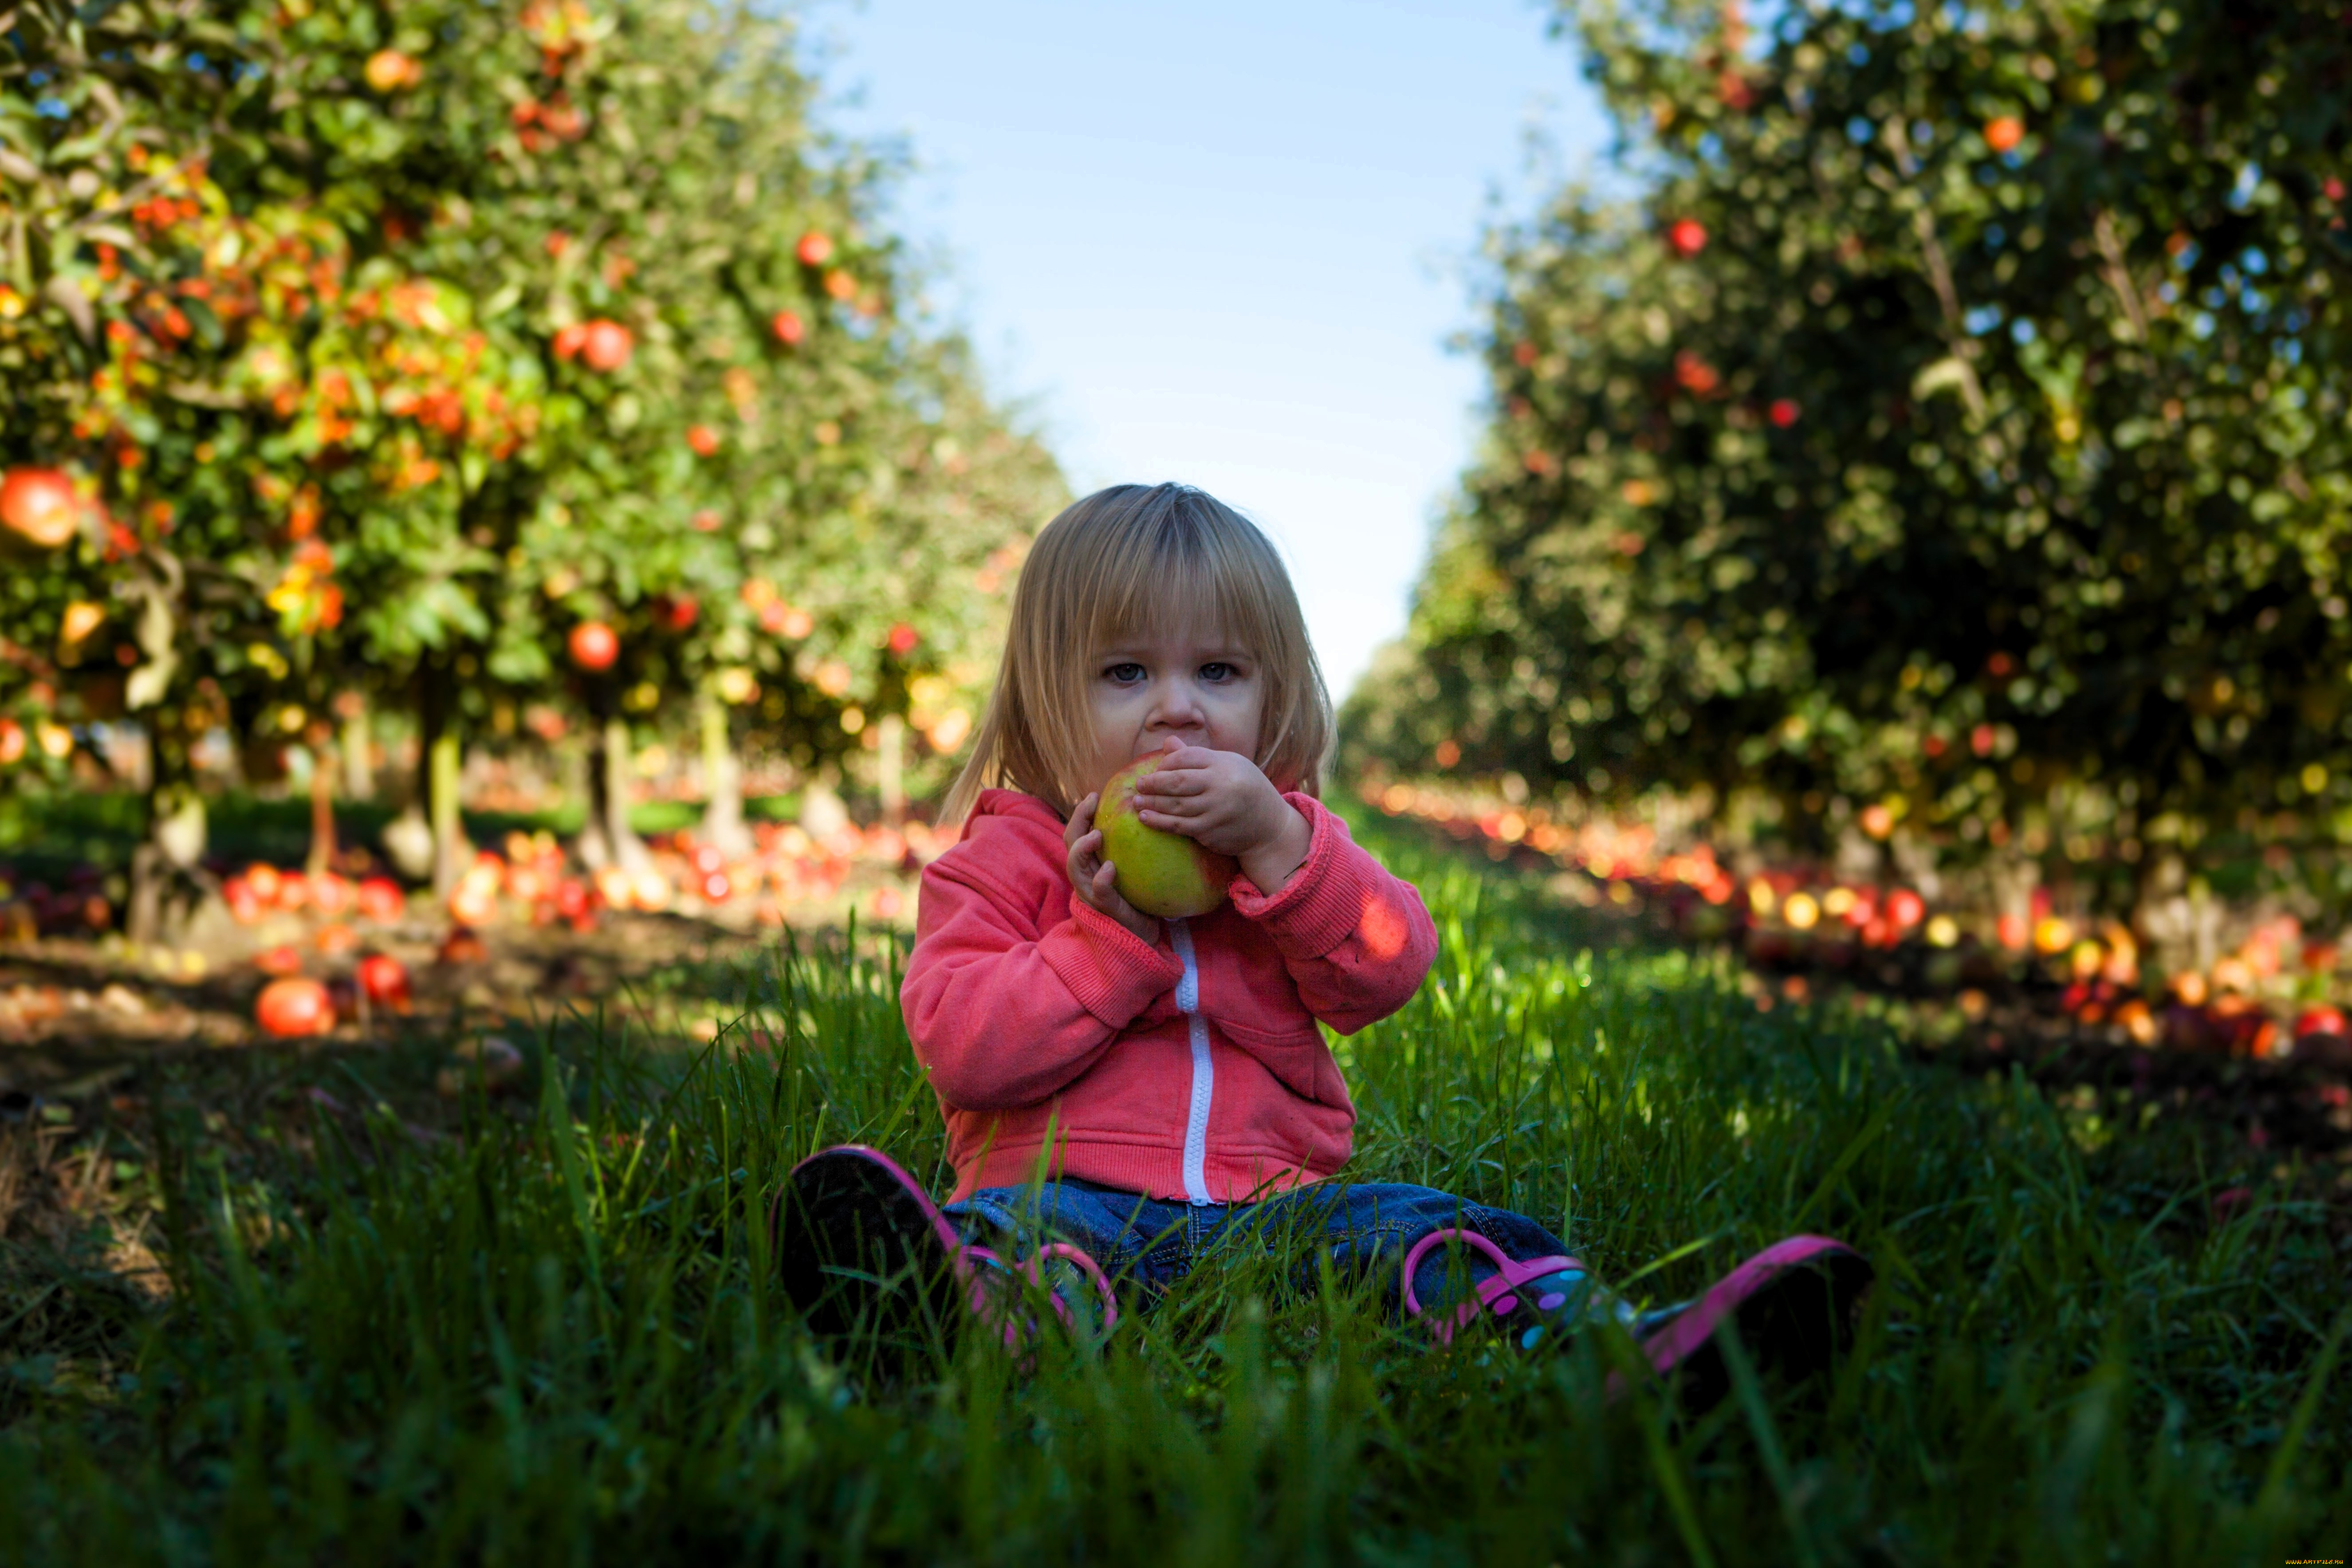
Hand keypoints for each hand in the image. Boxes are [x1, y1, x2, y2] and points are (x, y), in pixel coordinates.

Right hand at [1065, 791, 1160, 944]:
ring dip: (1083, 849)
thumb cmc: (1137, 898)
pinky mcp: (1106, 909)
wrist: (1141, 935)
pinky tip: (1109, 869)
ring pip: (1075, 867)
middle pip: (1069, 843)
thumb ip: (1130, 847)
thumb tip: (1148, 814)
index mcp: (1090, 864)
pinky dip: (1101, 879)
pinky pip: (1098, 892)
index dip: (1081, 813)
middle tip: (1092, 802)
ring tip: (1096, 834)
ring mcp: (1092, 894)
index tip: (1095, 795)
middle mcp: (1085, 876)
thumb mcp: (1131, 867)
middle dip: (1077, 820)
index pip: (1076, 834)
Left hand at [1130, 740, 1312, 894]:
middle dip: (1153, 783)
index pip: (1186, 757)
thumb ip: (1197, 757)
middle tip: (1139, 785)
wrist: (1270, 826)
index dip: (1167, 763)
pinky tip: (1146, 818)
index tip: (1157, 770)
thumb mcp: (1228, 766)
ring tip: (1136, 802)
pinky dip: (1160, 822)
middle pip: (1177, 781)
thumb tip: (1168, 742)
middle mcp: (1220, 785)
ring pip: (1175, 805)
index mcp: (1224, 764)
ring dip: (1152, 803)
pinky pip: (1179, 826)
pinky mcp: (1211, 831)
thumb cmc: (1246, 789)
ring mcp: (1215, 810)